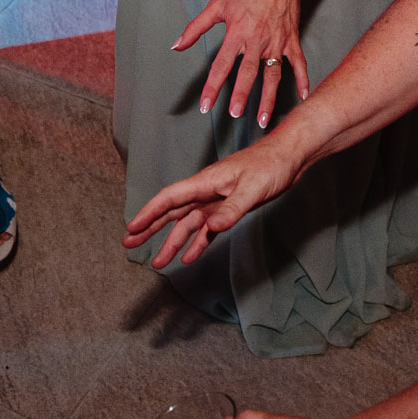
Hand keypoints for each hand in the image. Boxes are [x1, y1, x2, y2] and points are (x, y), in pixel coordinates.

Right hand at [121, 136, 304, 267]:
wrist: (288, 157)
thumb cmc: (270, 165)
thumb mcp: (252, 189)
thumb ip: (231, 210)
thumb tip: (210, 229)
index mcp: (205, 182)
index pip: (170, 198)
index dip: (149, 213)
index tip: (131, 227)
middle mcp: (205, 191)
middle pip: (171, 212)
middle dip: (149, 228)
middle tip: (128, 243)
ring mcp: (216, 200)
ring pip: (187, 223)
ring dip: (172, 241)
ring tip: (157, 261)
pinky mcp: (227, 207)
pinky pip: (207, 228)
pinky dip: (197, 242)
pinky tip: (189, 256)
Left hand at [175, 0, 311, 128]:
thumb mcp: (218, 4)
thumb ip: (196, 27)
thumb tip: (177, 45)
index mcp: (237, 33)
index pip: (221, 65)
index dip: (212, 87)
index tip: (206, 105)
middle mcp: (257, 40)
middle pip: (248, 73)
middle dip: (241, 96)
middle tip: (234, 114)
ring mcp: (276, 42)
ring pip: (272, 75)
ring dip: (268, 98)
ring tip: (262, 119)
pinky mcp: (291, 39)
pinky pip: (298, 63)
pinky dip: (302, 80)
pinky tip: (303, 96)